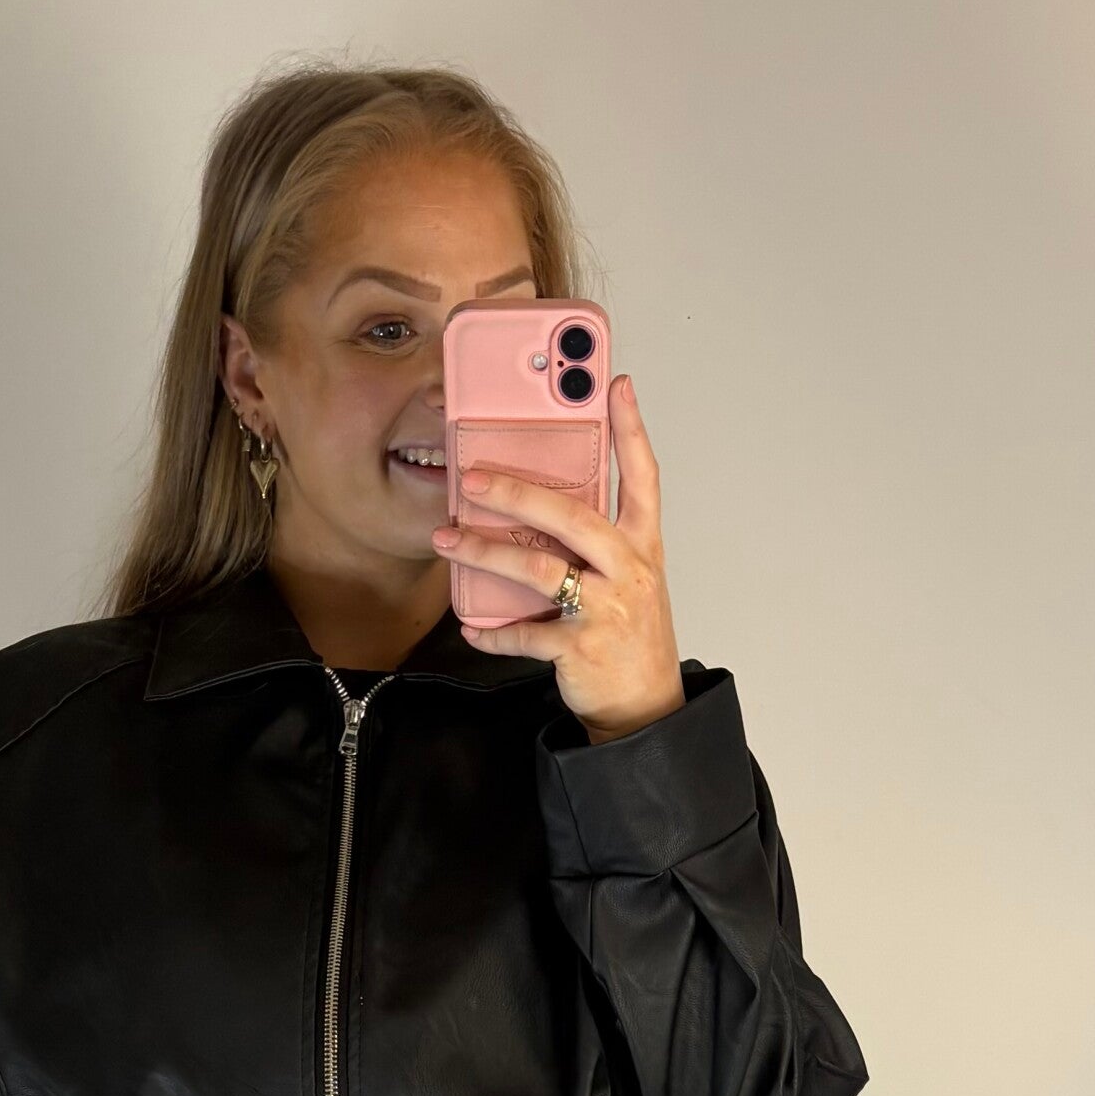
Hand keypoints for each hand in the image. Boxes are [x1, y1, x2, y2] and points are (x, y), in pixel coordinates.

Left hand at [432, 373, 684, 744]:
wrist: (646, 709)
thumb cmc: (631, 639)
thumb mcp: (630, 581)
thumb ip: (597, 544)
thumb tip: (539, 510)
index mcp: (641, 546)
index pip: (643, 476)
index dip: (631, 429)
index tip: (615, 386)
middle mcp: (628, 571)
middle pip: (570, 517)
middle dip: (517, 493)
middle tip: (473, 478)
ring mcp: (605, 609)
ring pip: (538, 570)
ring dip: (484, 553)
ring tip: (448, 540)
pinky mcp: (580, 648)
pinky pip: (524, 633)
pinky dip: (492, 632)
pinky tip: (471, 627)